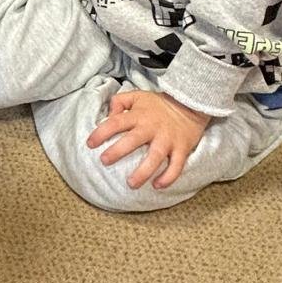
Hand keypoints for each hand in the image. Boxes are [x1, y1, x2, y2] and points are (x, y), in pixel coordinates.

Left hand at [86, 88, 210, 189]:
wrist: (191, 103)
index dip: (101, 132)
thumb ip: (120, 102)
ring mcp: (168, 139)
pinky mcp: (182, 148)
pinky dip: (168, 177)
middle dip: (118, 151)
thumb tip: (108, 115)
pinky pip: (177, 166)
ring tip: (131, 184)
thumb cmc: (159, 104)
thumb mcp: (138, 96)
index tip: (90, 144)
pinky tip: (157, 185)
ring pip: (155, 157)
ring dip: (143, 172)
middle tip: (104, 161)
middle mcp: (152, 128)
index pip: (116, 123)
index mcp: (138, 115)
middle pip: (133, 140)